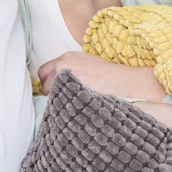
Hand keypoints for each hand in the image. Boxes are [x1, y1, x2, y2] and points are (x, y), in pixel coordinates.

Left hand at [38, 51, 165, 101]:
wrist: (127, 83)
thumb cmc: (111, 76)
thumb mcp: (88, 64)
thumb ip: (71, 69)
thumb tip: (59, 82)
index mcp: (66, 58)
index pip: (44, 71)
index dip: (49, 83)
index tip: (54, 92)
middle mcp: (62, 65)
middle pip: (44, 83)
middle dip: (49, 93)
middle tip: (61, 102)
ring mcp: (66, 79)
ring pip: (50, 96)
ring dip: (55, 102)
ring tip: (69, 109)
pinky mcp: (72, 93)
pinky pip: (58, 104)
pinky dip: (62, 109)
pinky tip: (72, 113)